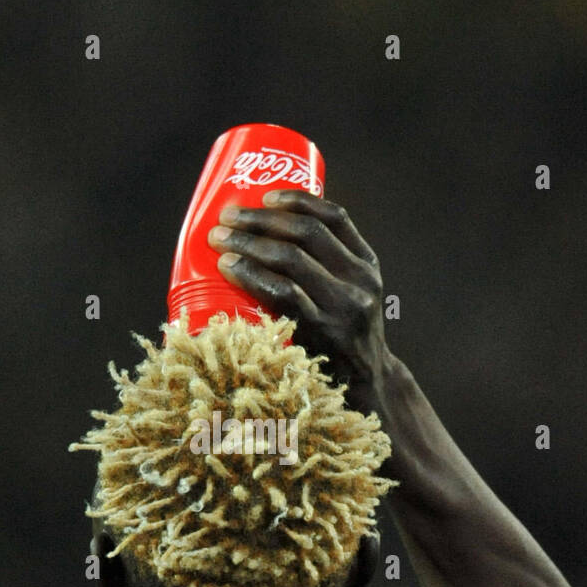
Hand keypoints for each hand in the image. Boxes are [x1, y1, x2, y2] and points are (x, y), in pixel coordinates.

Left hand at [208, 190, 392, 415]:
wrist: (367, 390)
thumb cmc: (342, 339)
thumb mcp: (351, 298)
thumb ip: (325, 271)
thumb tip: (262, 237)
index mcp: (367, 265)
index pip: (334, 218)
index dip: (296, 201)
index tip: (264, 196)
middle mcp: (361, 282)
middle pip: (305, 235)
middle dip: (259, 221)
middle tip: (225, 218)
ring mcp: (343, 308)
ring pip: (290, 260)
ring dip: (248, 245)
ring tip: (219, 242)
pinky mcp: (322, 333)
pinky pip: (282, 294)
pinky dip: (251, 276)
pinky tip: (229, 269)